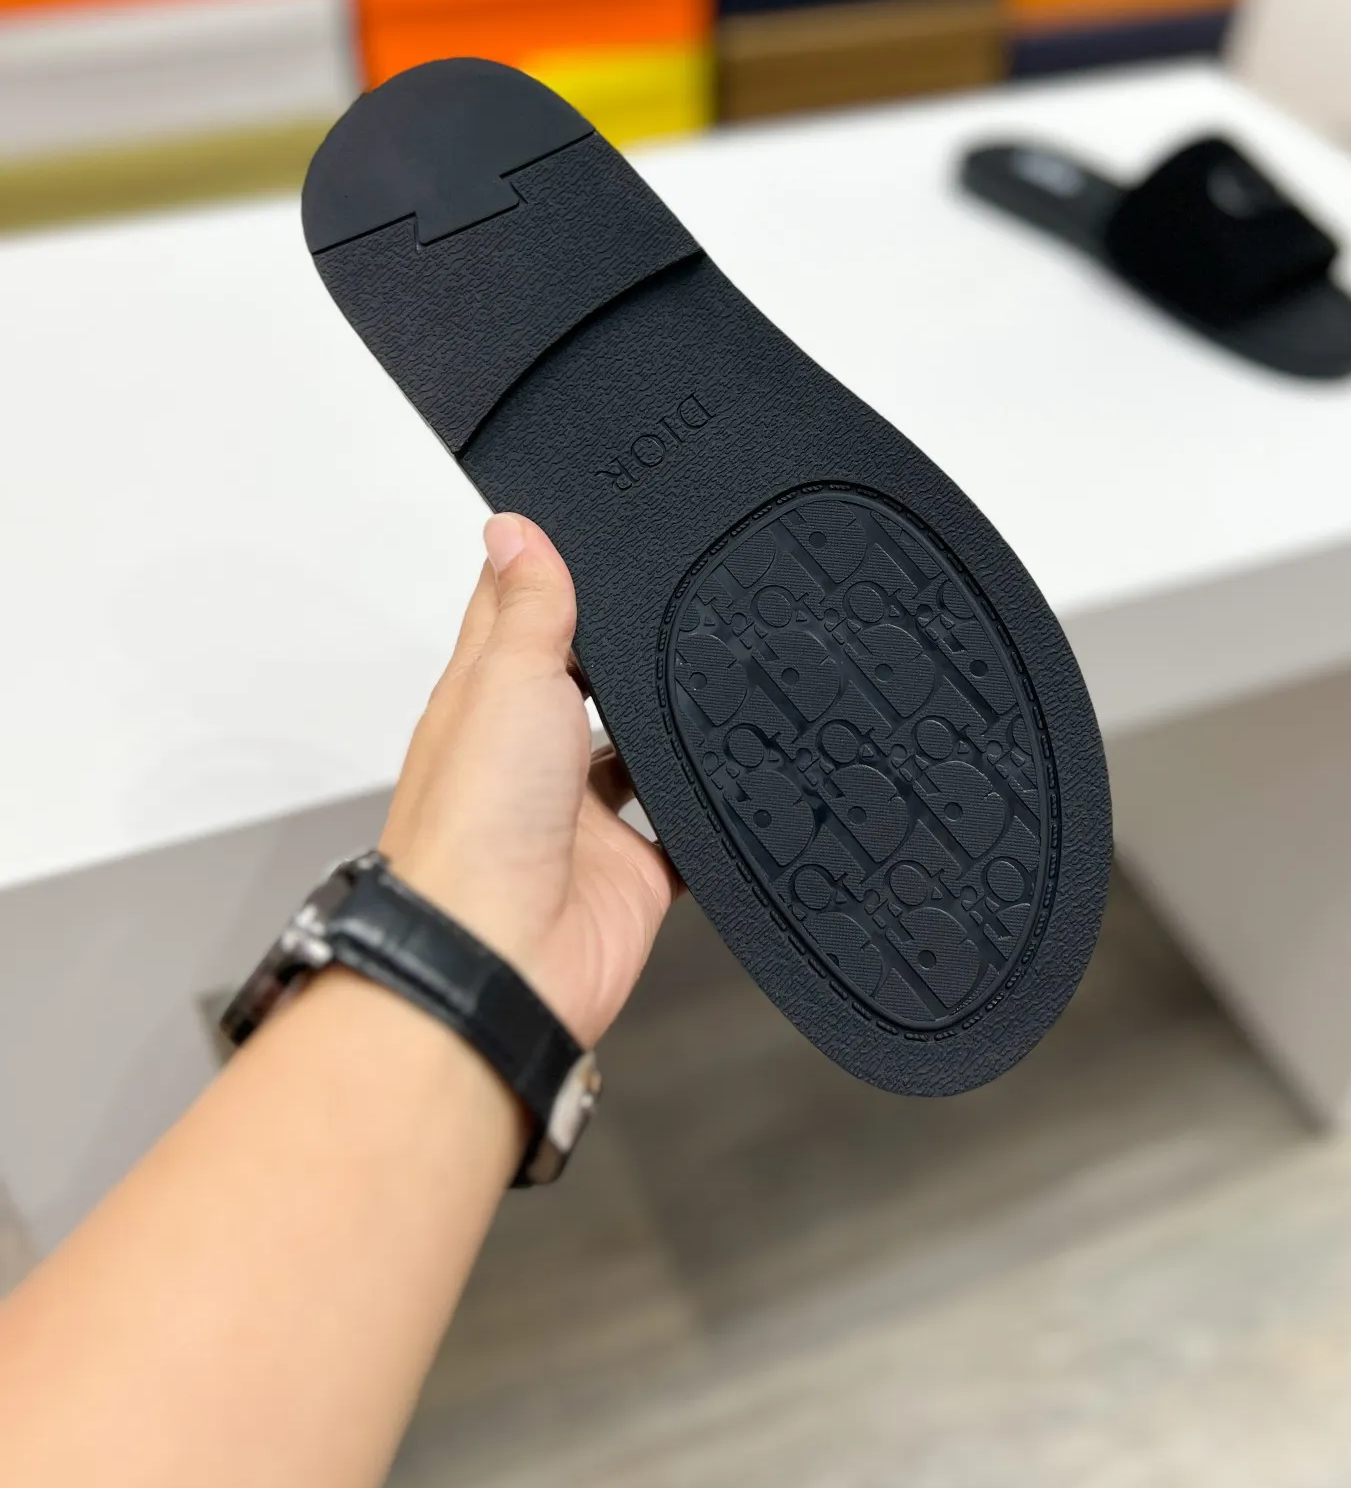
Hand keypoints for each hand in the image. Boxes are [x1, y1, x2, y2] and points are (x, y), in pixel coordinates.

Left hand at [378, 514, 678, 1045]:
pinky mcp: (630, 871)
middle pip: (586, 683)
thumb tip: (512, 529)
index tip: (588, 529)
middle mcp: (530, 756)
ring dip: (670, 726)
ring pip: (638, 753)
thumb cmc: (473, 826)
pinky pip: (682, 833)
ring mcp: (580, 817)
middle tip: (679, 599)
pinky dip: (709, 812)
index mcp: (485, 700)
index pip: (515, 615)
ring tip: (722, 672)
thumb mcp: (503, 680)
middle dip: (626, 651)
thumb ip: (525, 608)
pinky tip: (740, 776)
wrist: (499, 959)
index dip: (546, 572)